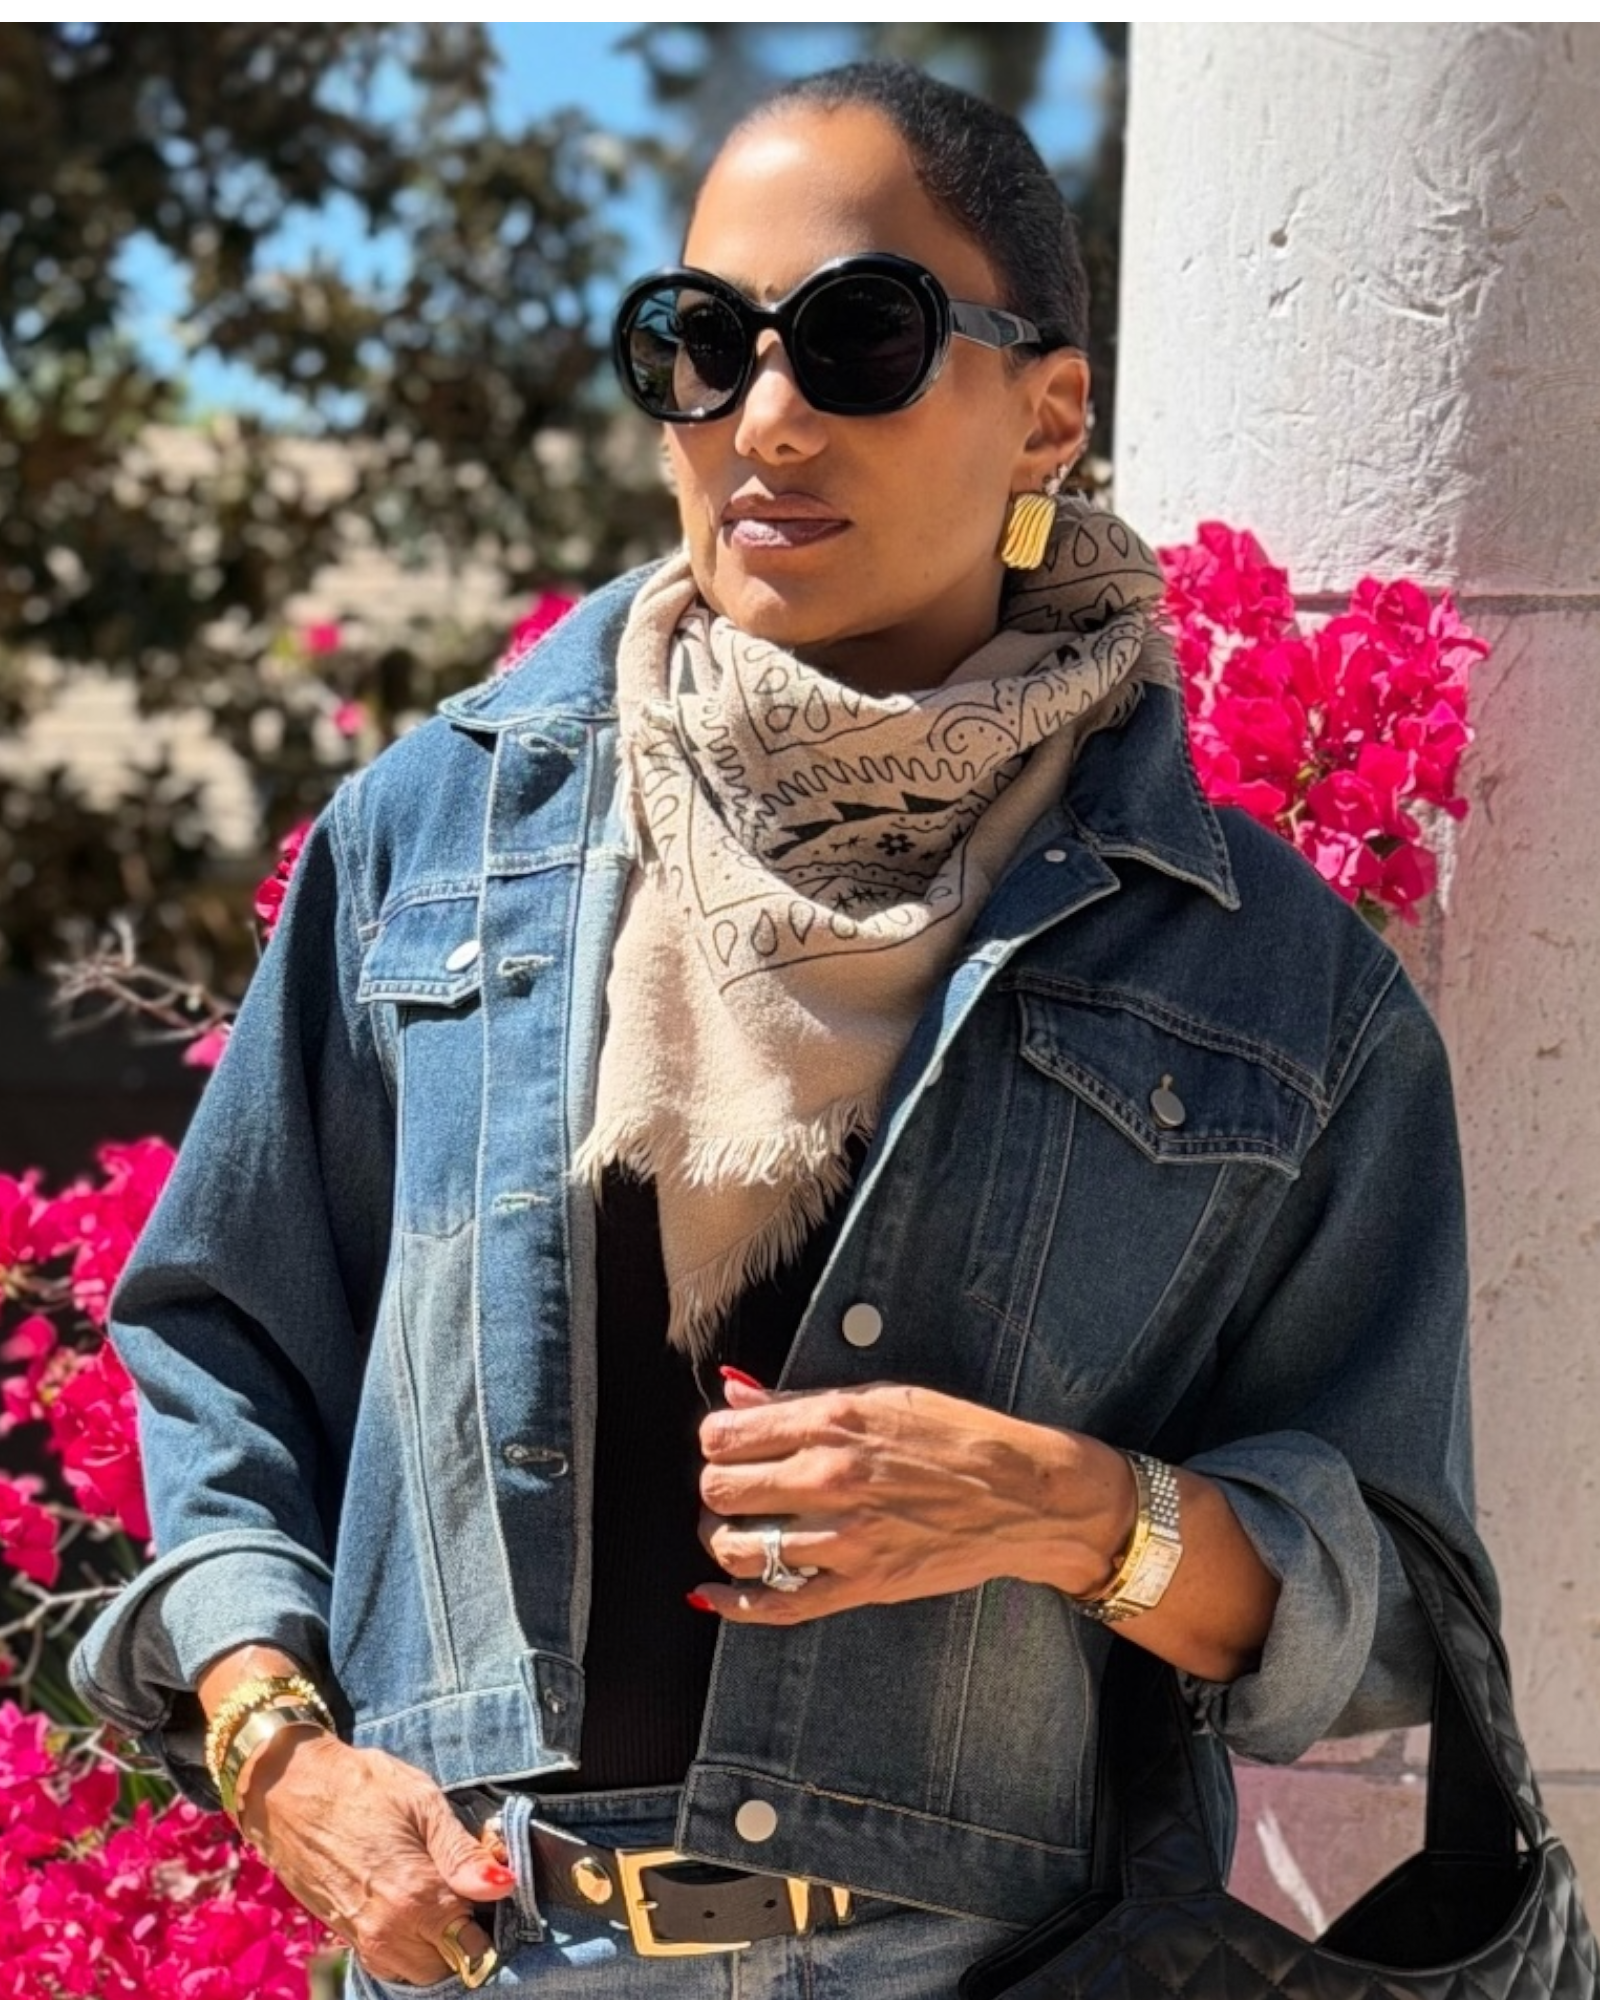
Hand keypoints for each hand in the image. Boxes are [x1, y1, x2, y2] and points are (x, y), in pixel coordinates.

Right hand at [236, 1728, 511, 1986]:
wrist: (290, 1791)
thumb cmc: (362, 1787)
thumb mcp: (422, 1804)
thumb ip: (463, 1854)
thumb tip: (505, 1885)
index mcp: (414, 1898)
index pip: (472, 1948)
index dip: (490, 1923)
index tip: (492, 1893)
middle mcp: (387, 1931)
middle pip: (447, 1967)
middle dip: (465, 1937)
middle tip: (466, 1889)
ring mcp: (362, 1939)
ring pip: (417, 1972)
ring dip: (436, 1946)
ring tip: (440, 1895)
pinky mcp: (345, 1936)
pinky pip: (389, 1963)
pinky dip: (409, 1948)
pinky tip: (413, 1907)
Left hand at [692, 1373, 1133, 1624]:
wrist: (1022, 1494)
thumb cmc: (957, 1436)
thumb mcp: (880, 1398)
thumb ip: (798, 1400)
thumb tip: (735, 1391)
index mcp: (831, 1422)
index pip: (724, 1435)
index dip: (717, 1439)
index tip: (729, 1442)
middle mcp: (829, 1478)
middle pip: (720, 1489)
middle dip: (716, 1486)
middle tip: (735, 1485)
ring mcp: (843, 1537)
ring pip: (736, 1548)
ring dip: (722, 1538)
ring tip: (737, 1528)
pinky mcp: (861, 1585)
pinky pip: (777, 1606)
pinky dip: (734, 1605)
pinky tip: (715, 1594)